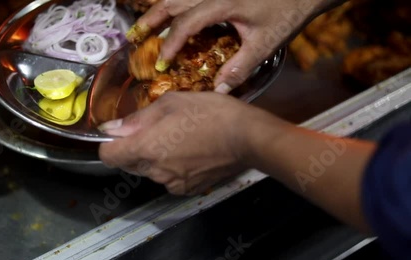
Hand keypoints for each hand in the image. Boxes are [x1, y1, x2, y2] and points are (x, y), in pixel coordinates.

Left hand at [98, 92, 282, 194]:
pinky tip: (191, 152)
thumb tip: (112, 129)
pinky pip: (169, 178)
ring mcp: (172, 183)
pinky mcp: (188, 189)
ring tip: (179, 139)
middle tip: (156, 129)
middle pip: (128, 164)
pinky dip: (172, 167)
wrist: (247, 137)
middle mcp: (155, 171)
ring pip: (150, 171)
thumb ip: (138, 118)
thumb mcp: (171, 103)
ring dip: (155, 157)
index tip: (121, 133)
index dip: (110, 143)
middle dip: (134, 148)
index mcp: (146, 148)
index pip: (108, 155)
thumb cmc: (209, 113)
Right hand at [126, 0, 341, 93]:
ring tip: (142, 27)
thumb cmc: (286, 12)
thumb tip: (220, 90)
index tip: (161, 63)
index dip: (170, 43)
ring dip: (157, 11)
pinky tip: (166, 16)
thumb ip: (241, 67)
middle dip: (150, 20)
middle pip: (171, 2)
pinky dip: (172, 6)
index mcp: (221, 4)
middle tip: (133, 37)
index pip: (186, 23)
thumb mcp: (265, 43)